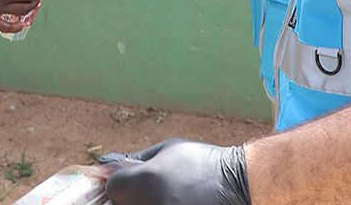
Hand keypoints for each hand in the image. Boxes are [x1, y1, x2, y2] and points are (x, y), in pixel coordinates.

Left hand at [105, 138, 250, 204]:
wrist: (238, 185)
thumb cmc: (202, 163)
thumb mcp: (168, 150)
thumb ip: (138, 159)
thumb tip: (112, 165)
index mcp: (141, 182)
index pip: (112, 188)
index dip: (121, 182)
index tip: (134, 180)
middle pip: (121, 204)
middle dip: (131, 196)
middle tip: (153, 191)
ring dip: (146, 203)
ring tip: (171, 196)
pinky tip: (179, 202)